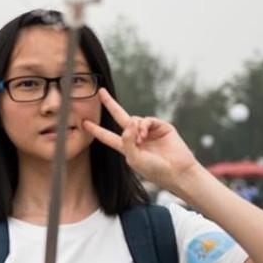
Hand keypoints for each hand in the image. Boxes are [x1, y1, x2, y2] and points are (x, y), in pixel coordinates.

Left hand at [83, 88, 201, 194]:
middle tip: (100, 91)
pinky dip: (144, 125)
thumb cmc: (155, 170)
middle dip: (109, 104)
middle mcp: (136, 137)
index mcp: (126, 147)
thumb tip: (129, 122)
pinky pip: (147, 120)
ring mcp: (148, 131)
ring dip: (135, 128)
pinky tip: (145, 135)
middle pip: (119, 116)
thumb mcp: (134, 159)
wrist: (178, 172)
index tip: (84, 123)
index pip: (107, 136)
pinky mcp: (161, 127)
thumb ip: (127, 141)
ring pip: (134, 119)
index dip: (96, 130)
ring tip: (141, 140)